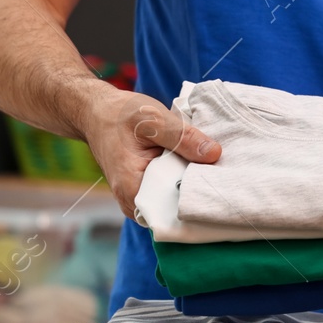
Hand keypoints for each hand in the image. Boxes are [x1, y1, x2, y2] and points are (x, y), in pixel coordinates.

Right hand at [79, 86, 221, 215]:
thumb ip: (183, 137)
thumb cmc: (120, 114)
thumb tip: (214, 154)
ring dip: (193, 188)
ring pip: (176, 202)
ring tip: (214, 173)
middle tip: (225, 178)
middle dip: (200, 195)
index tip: (223, 187)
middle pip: (178, 209)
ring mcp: (140, 199)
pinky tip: (198, 170)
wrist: (97, 112)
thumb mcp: (153, 119)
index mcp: (133, 189)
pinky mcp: (147, 191)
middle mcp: (134, 201)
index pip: (174, 210)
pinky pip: (171, 193)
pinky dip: (184, 182)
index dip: (199, 200)